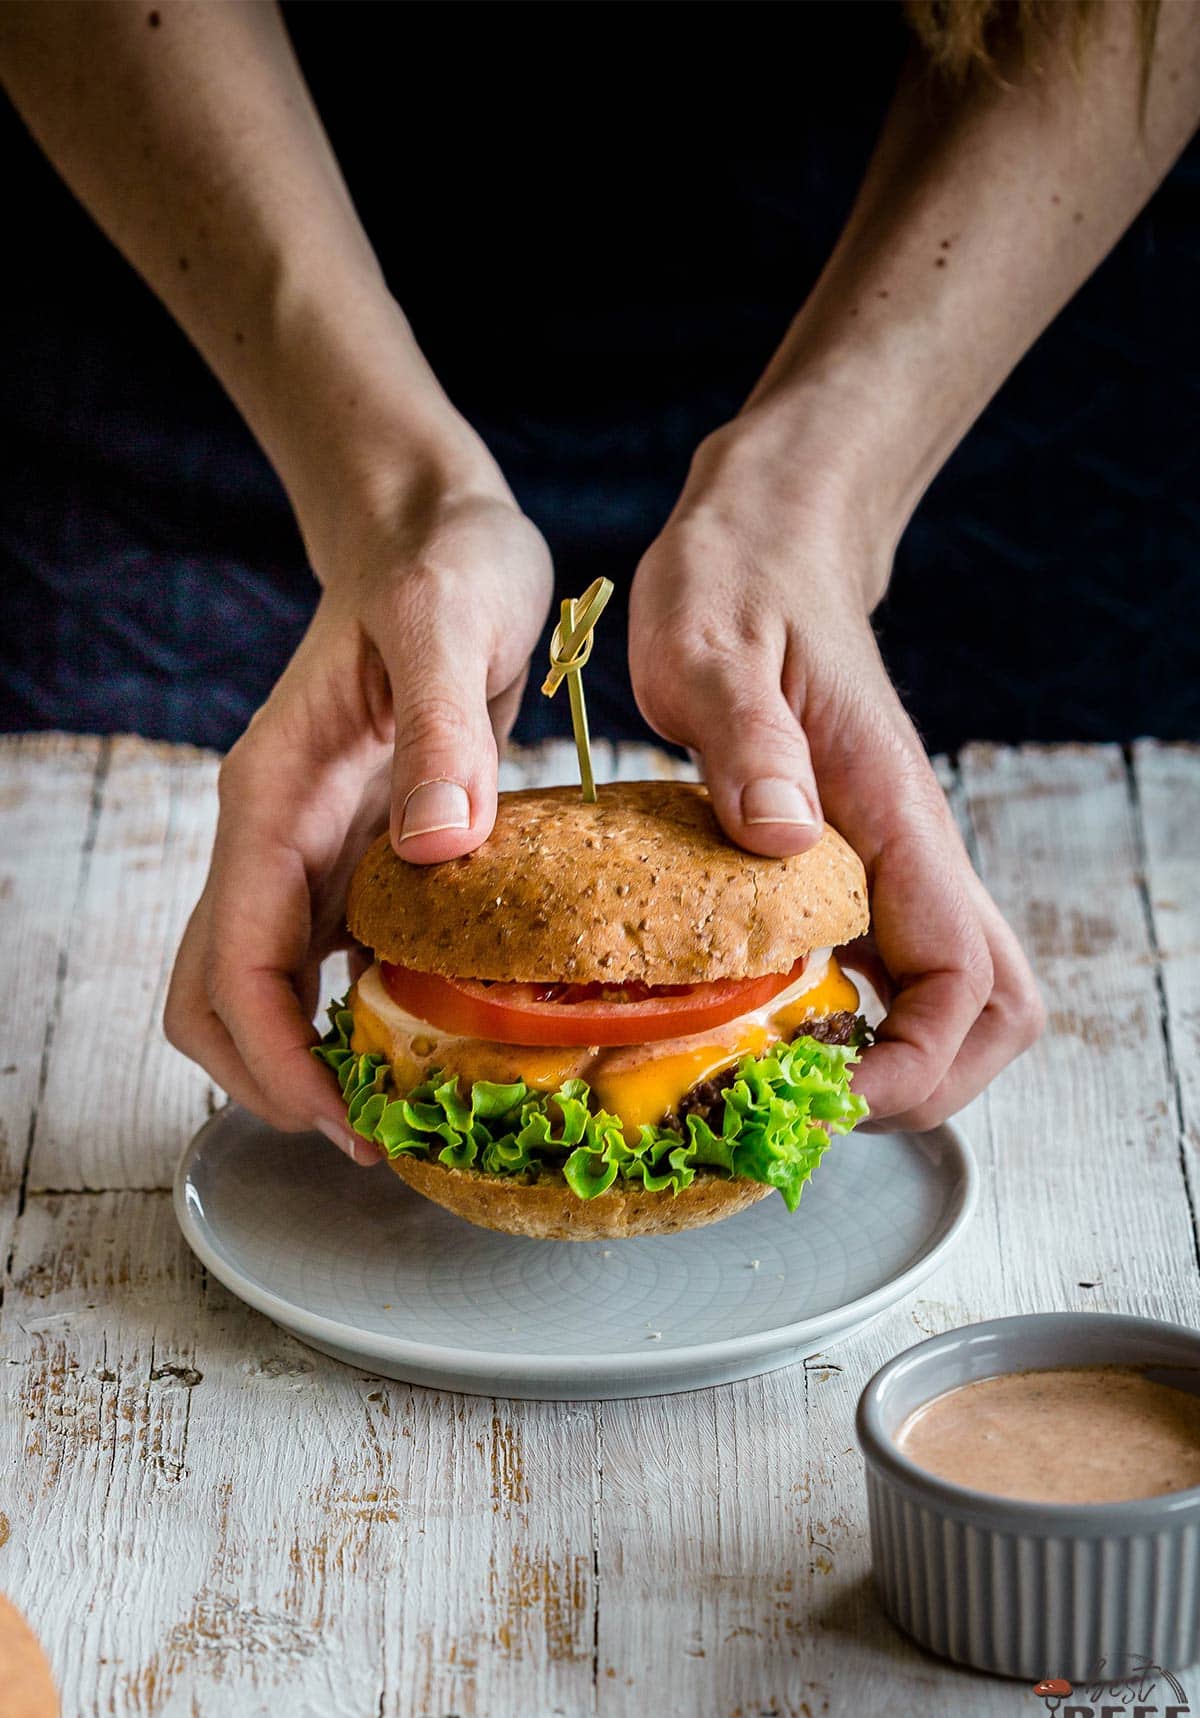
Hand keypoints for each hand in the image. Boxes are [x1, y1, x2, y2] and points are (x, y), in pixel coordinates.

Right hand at [165, 475, 552, 1155]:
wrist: (436, 533)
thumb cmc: (441, 568)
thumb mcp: (449, 626)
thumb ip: (439, 735)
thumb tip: (435, 852)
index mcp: (274, 799)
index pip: (234, 964)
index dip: (274, 1059)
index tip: (343, 1120)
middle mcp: (275, 838)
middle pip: (221, 998)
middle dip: (277, 1082)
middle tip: (374, 1136)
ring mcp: (311, 850)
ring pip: (267, 989)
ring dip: (311, 1060)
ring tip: (405, 1108)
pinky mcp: (357, 852)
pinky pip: (332, 958)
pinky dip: (358, 1013)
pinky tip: (428, 1035)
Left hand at [628, 427, 1043, 1129]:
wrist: (765, 544)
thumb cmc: (737, 588)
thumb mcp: (713, 649)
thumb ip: (749, 742)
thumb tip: (782, 844)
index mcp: (894, 817)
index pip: (964, 980)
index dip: (913, 1064)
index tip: (825, 1092)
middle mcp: (912, 854)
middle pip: (990, 1013)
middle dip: (923, 1087)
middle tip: (814, 1104)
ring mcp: (890, 865)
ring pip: (949, 999)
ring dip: (892, 1062)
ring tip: (787, 1078)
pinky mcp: (855, 866)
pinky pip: (890, 971)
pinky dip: (851, 1023)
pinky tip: (766, 1024)